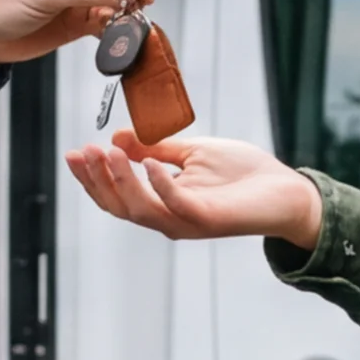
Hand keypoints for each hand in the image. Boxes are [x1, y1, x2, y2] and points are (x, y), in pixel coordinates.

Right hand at [66, 130, 326, 247]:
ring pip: (141, 209)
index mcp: (162, 202)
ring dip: (120, 181)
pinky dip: (160, 185)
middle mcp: (168, 217)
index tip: (73, 152)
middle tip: (82, 152)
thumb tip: (116, 137)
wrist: (286, 191)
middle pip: (119, 206)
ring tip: (107, 153)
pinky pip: (177, 205)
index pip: (116, 195)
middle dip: (96, 180)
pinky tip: (149, 163)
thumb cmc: (242, 174)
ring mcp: (187, 221)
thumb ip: (155, 150)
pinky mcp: (208, 220)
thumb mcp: (191, 153)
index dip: (92, 177)